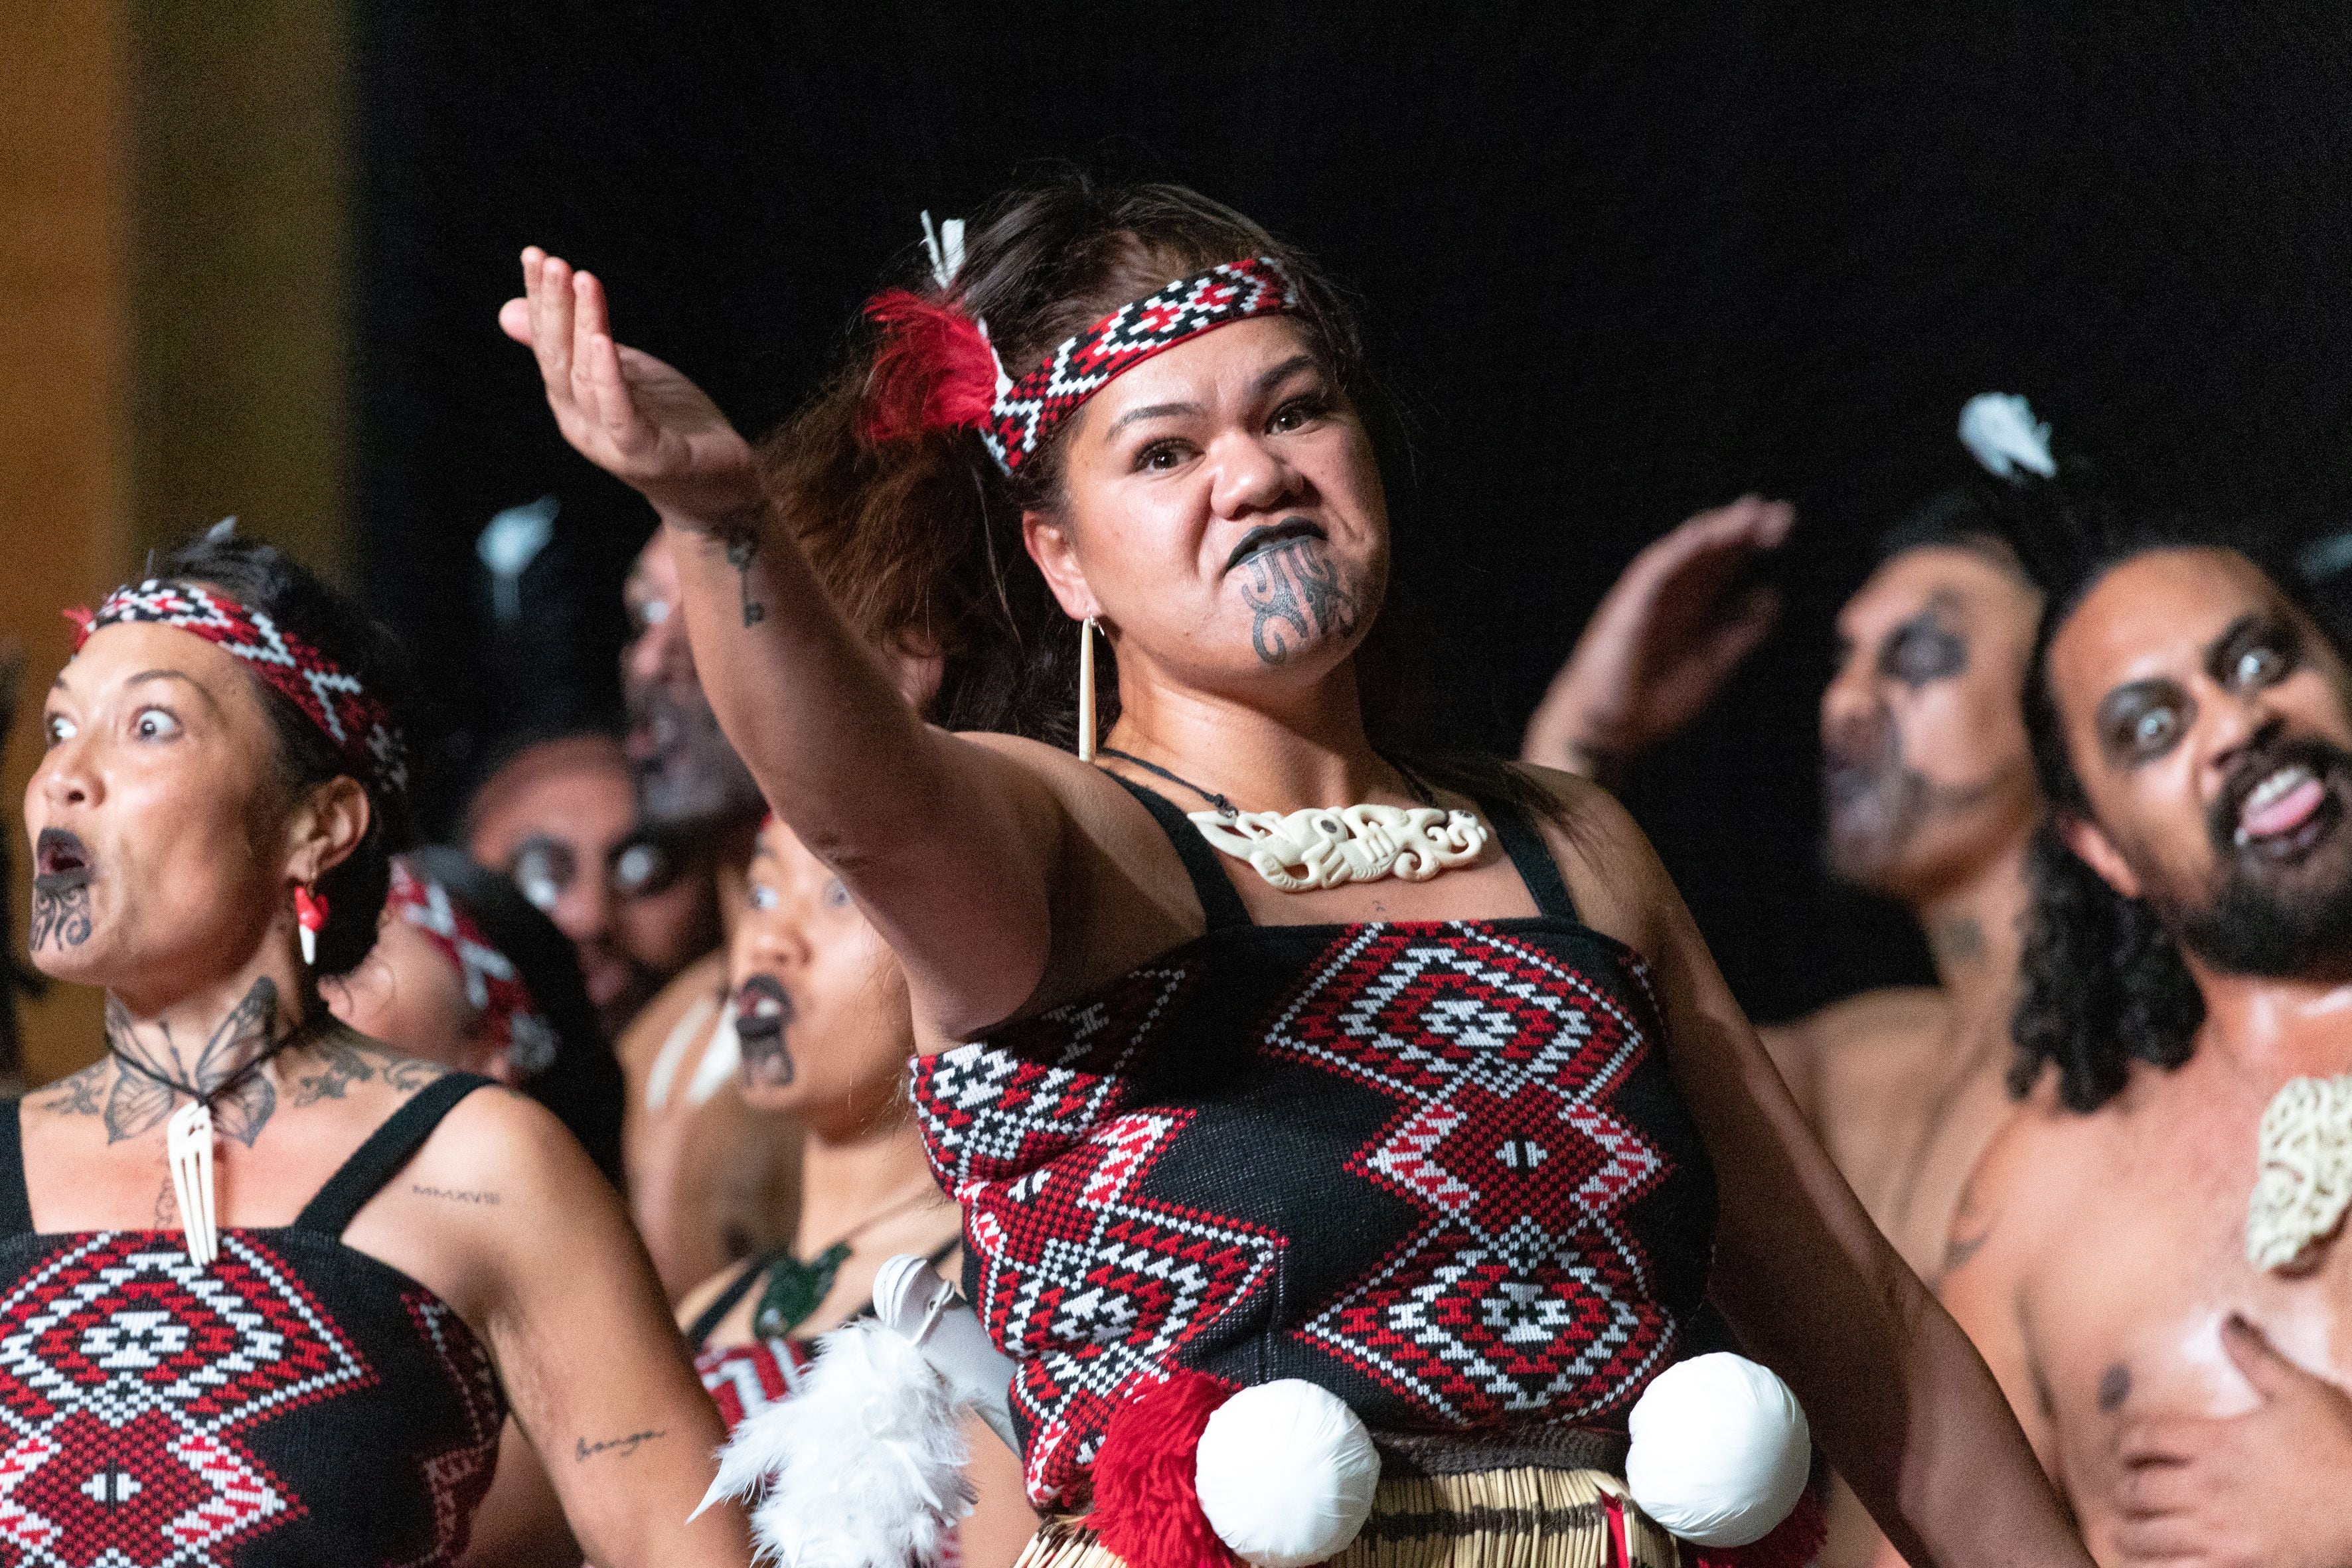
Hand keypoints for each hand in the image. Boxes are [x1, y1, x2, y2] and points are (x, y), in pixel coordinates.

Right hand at [499, 248, 760, 528]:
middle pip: (559, 358)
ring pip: (586, 378)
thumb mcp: (618, 370)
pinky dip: (608, 378)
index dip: (539, 300)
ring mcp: (609, 442)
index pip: (548, 343)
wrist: (717, 481)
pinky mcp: (646, 455)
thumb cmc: (667, 422)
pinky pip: (620, 413)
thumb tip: (508, 309)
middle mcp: (580, 421)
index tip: (534, 255)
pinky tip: (602, 341)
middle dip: (553, 307)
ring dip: (582, 326)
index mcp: (571, 399)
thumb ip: (573, 343)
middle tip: (550, 261)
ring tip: (582, 281)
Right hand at [1520, 495, 1791, 783]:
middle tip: (1780, 513)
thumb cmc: (1654, 700)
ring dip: (1715, 531)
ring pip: (1684, 554)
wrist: (1611, 730)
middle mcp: (1674, 595)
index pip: (1726, 563)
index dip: (1754, 542)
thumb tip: (1772, 595)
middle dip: (1744, 529)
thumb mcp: (1713, 664)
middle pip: (1712, 551)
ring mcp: (1651, 598)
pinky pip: (1652, 573)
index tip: (1784, 527)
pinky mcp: (1629, 608)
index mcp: (1695, 607)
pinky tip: (1701, 536)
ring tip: (1747, 514)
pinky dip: (1676, 552)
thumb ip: (1740, 632)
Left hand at [2109, 1315, 2351, 1567]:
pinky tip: (2156, 1562)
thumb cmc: (2343, 1449)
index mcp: (2216, 1443)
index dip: (2128, 1444)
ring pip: (2146, 1535)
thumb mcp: (2303, 1393)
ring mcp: (2221, 1534)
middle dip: (2128, 1488)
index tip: (2132, 1450)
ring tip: (2136, 1528)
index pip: (2142, 1438)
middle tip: (2132, 1491)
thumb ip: (2256, 1357)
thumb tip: (2227, 1321)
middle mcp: (2208, 1488)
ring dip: (2134, 1530)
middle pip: (2137, 1488)